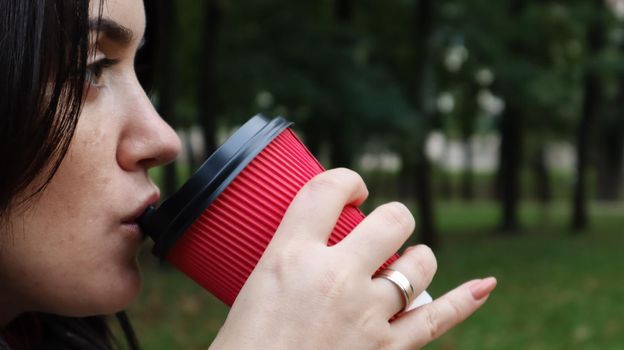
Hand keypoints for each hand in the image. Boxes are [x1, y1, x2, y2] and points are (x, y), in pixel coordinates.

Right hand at [209, 168, 495, 349]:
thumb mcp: (249, 294)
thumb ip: (282, 269)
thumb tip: (298, 262)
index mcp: (289, 256)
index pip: (327, 190)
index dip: (346, 179)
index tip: (350, 190)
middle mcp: (334, 277)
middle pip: (389, 220)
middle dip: (391, 217)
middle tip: (379, 230)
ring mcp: (366, 314)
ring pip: (418, 264)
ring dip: (416, 258)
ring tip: (405, 262)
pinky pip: (435, 320)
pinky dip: (463, 302)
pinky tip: (483, 286)